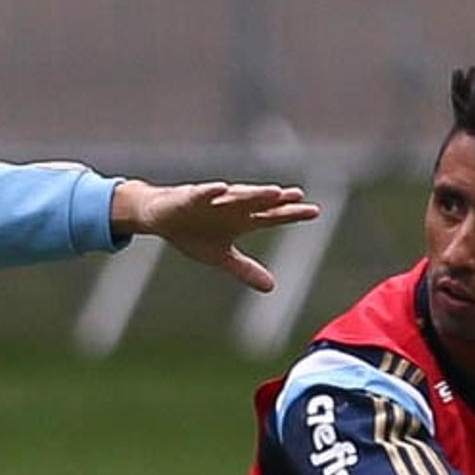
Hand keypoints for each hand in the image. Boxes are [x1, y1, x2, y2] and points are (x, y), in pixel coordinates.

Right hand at [109, 180, 319, 291]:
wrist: (159, 217)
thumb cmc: (193, 232)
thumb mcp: (220, 257)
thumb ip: (245, 269)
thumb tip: (272, 287)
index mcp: (241, 219)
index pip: (271, 216)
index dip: (291, 214)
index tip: (314, 211)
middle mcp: (231, 206)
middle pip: (259, 202)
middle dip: (276, 200)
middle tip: (297, 197)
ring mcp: (212, 199)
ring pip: (236, 195)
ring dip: (254, 193)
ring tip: (273, 192)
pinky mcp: (190, 196)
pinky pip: (202, 193)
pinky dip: (211, 191)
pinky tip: (221, 188)